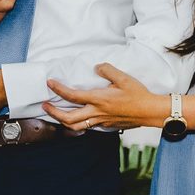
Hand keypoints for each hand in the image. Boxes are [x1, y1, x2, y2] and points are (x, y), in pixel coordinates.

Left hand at [43, 64, 169, 131]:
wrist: (150, 112)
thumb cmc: (138, 95)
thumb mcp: (123, 78)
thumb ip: (107, 70)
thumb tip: (97, 67)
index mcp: (99, 99)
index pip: (72, 95)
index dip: (58, 89)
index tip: (49, 83)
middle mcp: (97, 112)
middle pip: (68, 118)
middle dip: (54, 113)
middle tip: (45, 106)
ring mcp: (101, 121)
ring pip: (76, 126)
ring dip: (63, 121)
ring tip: (57, 114)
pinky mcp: (107, 125)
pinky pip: (87, 126)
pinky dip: (77, 123)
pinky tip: (77, 117)